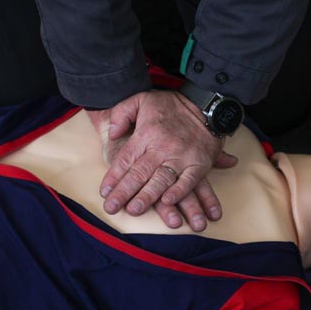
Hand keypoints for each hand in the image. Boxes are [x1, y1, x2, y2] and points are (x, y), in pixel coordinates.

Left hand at [88, 92, 237, 230]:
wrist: (206, 104)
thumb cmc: (170, 105)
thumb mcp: (140, 99)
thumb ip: (122, 113)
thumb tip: (112, 134)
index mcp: (146, 134)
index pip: (125, 159)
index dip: (113, 177)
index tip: (104, 193)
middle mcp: (162, 147)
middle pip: (139, 173)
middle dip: (124, 193)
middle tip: (111, 208)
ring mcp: (181, 157)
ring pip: (161, 180)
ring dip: (147, 197)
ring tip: (134, 210)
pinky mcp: (199, 164)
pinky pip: (188, 181)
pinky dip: (178, 192)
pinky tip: (168, 202)